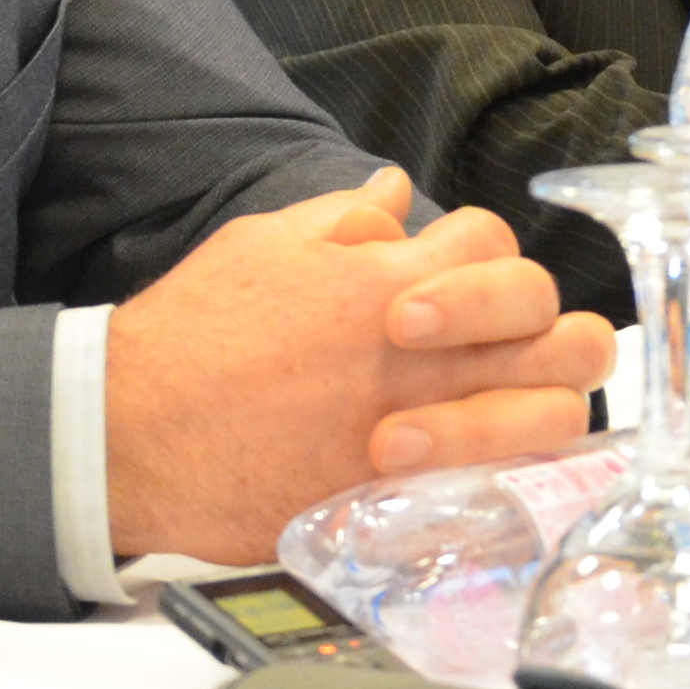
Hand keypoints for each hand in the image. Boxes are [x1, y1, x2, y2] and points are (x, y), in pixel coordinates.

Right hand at [104, 165, 615, 565]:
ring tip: (518, 403)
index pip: (492, 242)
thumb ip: (341, 218)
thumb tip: (395, 193)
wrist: (137, 432)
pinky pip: (508, 481)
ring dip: (548, 401)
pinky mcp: (408, 495)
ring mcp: (422, 425)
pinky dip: (517, 468)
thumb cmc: (192, 337)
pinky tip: (502, 460)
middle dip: (552, 328)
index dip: (483, 259)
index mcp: (383, 279)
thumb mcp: (262, 244)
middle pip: (553, 323)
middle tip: (521, 346)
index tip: (459, 282)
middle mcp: (417, 351)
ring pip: (553, 408)